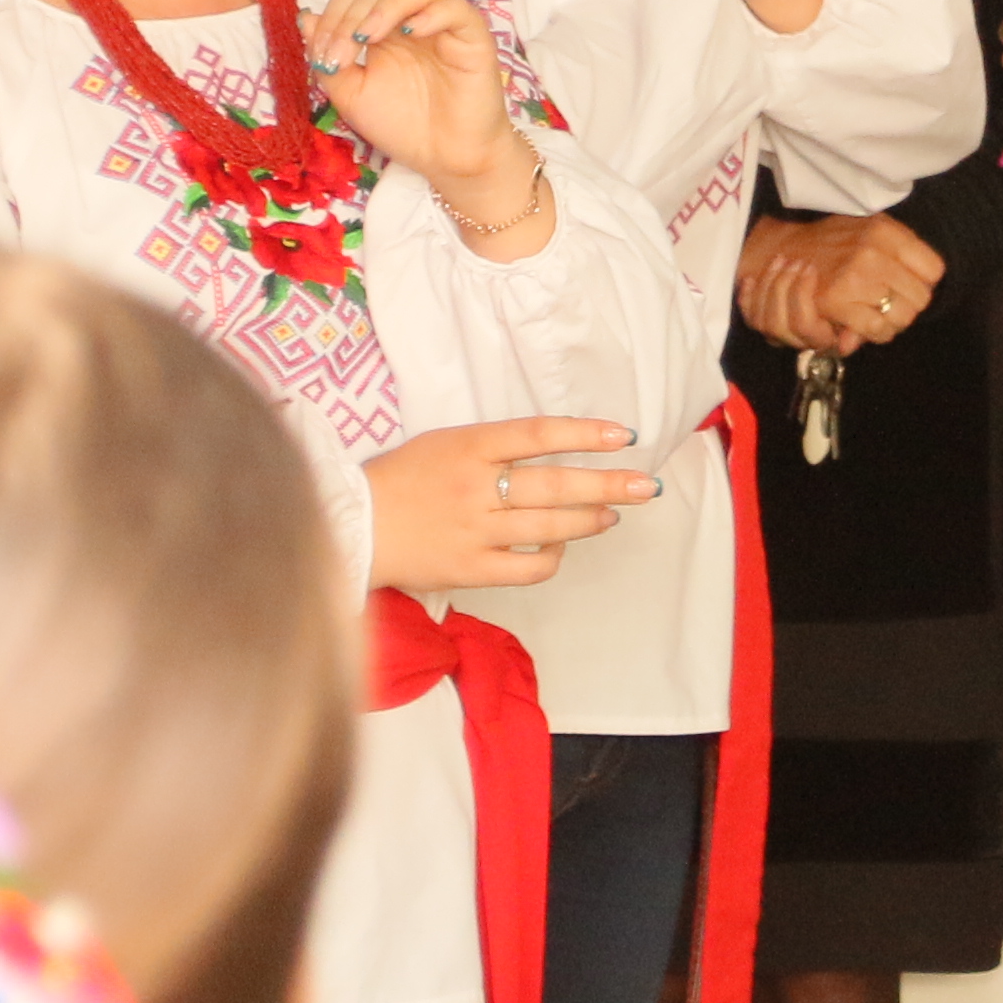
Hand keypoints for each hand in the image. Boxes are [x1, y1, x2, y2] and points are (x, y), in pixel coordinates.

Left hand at [309, 0, 526, 203]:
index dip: (332, 16)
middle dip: (350, 17)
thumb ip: (328, 58)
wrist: (444, 159)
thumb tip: (305, 18)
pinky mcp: (472, 36)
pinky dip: (430, 13)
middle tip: (341, 55)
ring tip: (367, 37)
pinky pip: (455, 8)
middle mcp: (411, 17)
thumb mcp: (351, 94)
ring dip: (385, 5)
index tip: (323, 57)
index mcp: (382, 26)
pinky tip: (411, 32)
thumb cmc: (402, 125)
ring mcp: (443, 23)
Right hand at [364, 413, 657, 593]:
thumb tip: (553, 452)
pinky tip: (560, 545)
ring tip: (612, 513)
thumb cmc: (401, 478)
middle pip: (556, 483)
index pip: (538, 434)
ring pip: (550, 525)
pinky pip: (529, 566)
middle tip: (646, 484)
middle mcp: (475, 486)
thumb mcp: (444, 443)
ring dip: (590, 519)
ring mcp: (475, 530)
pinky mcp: (471, 569)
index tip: (623, 435)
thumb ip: (494, 447)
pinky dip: (553, 556)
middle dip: (608, 483)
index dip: (585, 434)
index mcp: (467, 446)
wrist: (356, 525)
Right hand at [742, 213, 944, 356]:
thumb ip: (894, 265)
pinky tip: (863, 326)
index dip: (924, 283)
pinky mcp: (837, 299)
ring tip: (876, 315)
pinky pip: (877, 329)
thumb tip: (911, 294)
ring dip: (892, 322)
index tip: (908, 285)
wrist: (784, 249)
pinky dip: (875, 334)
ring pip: (903, 317)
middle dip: (909, 306)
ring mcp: (856, 275)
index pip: (935, 270)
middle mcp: (874, 250)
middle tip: (890, 305)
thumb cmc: (833, 245)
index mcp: (885, 230)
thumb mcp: (868, 236)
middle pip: (922, 297)